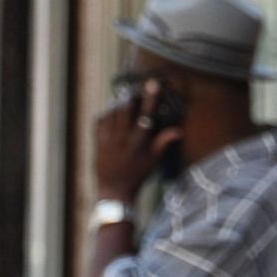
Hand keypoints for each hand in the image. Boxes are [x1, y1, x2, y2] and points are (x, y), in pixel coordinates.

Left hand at [91, 81, 181, 201]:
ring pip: (111, 113)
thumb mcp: (153, 161)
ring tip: (123, 98)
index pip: (145, 115)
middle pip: (125, 110)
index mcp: (138, 143)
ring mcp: (107, 141)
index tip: (152, 84)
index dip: (150, 98)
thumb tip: (179, 130)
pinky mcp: (97, 143)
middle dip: (130, 96)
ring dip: (117, 103)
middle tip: (134, 89)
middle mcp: (122, 140)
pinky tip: (110, 111)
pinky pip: (99, 121)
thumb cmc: (137, 175)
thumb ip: (164, 142)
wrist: (114, 191)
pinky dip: (104, 113)